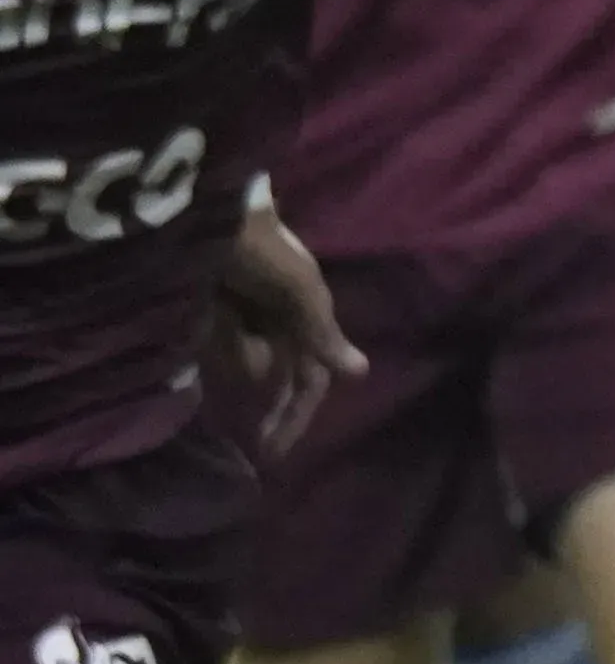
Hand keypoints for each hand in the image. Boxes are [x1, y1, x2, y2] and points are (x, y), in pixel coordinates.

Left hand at [210, 201, 361, 457]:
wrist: (207, 210)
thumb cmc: (259, 248)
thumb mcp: (297, 289)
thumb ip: (321, 332)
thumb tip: (360, 371)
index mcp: (306, 317)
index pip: (310, 378)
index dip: (296, 414)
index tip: (274, 452)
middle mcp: (278, 320)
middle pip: (280, 377)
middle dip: (269, 406)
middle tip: (253, 445)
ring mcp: (243, 316)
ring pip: (248, 365)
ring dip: (238, 374)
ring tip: (223, 359)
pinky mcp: (208, 311)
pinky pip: (218, 349)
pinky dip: (216, 359)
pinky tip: (204, 360)